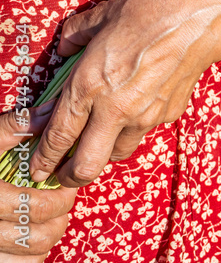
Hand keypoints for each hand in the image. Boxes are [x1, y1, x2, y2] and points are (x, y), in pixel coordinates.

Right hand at [0, 104, 78, 259]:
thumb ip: (13, 128)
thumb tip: (51, 113)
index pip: (34, 207)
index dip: (60, 197)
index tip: (66, 186)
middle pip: (37, 237)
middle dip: (58, 218)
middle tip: (60, 203)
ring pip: (30, 257)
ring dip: (46, 238)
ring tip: (46, 220)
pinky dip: (29, 257)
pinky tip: (27, 236)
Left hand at [28, 0, 220, 188]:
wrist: (200, 18)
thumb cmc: (149, 12)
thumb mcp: (101, 16)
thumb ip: (74, 35)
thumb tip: (64, 49)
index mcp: (89, 86)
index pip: (58, 137)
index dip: (44, 159)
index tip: (38, 168)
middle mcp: (114, 109)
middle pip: (86, 166)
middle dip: (71, 175)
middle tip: (64, 173)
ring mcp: (145, 116)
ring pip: (117, 153)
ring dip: (105, 150)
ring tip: (103, 135)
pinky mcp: (168, 114)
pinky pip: (144, 131)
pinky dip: (135, 127)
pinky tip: (138, 106)